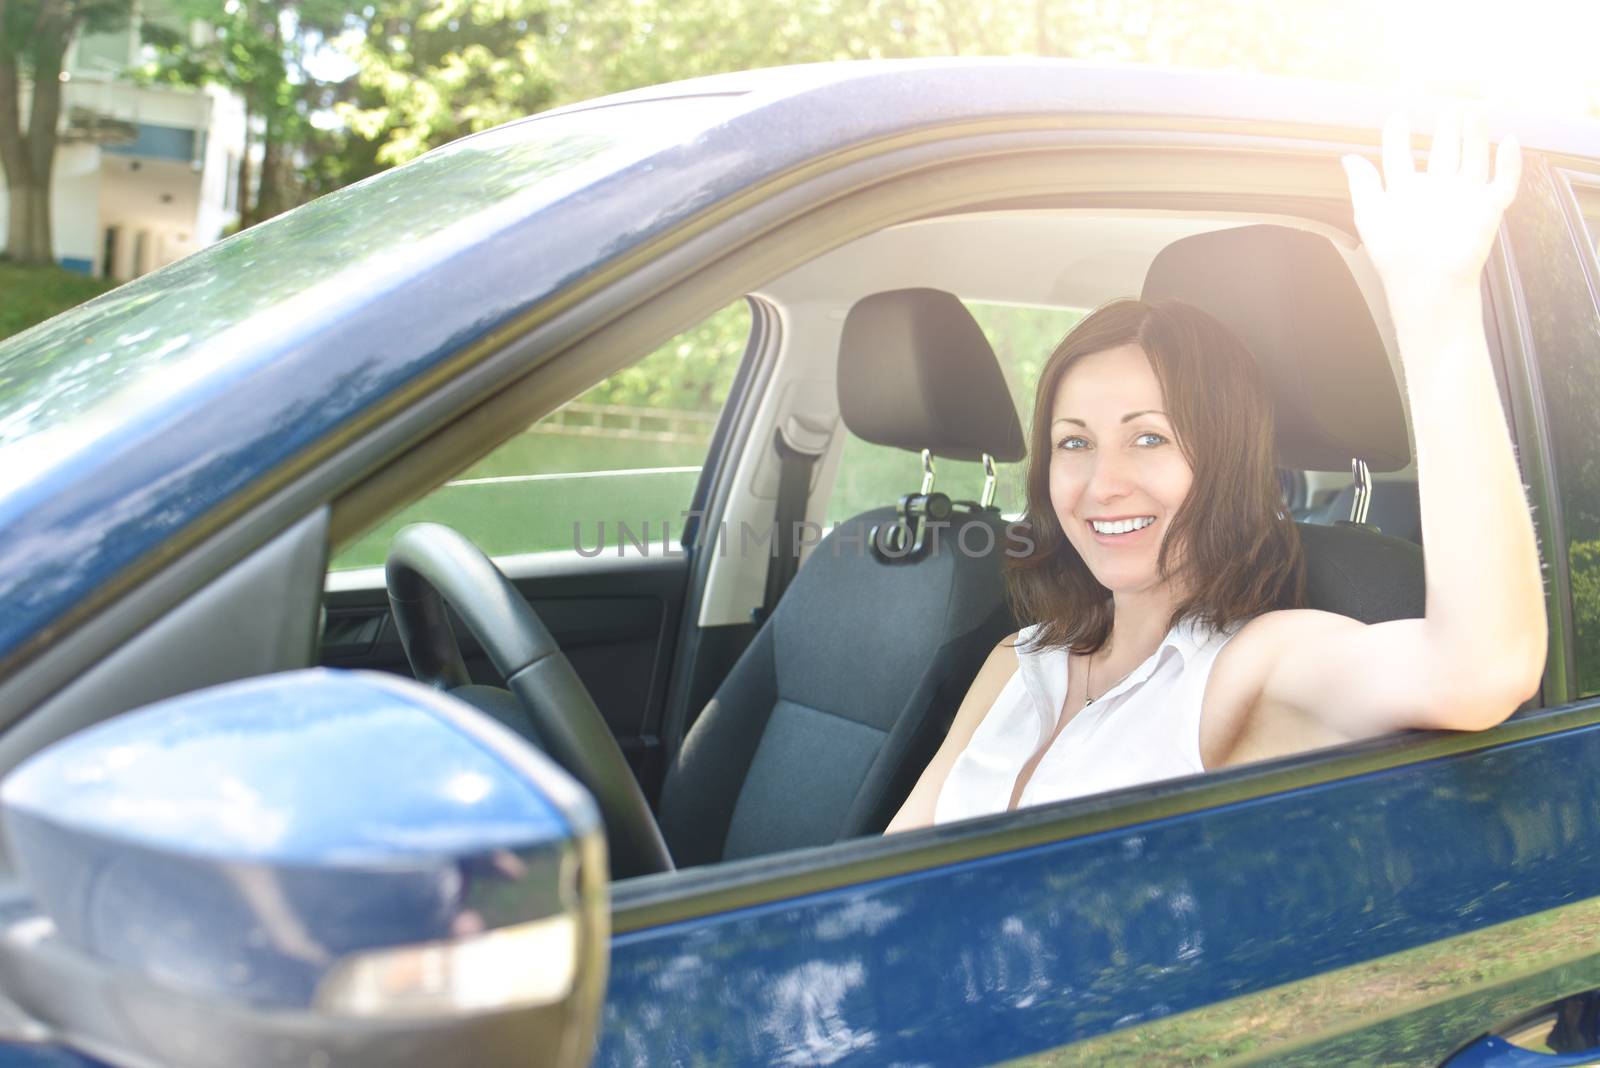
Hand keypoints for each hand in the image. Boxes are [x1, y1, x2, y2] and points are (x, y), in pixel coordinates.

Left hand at [1341, 110, 1520, 328]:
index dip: (1398, 137)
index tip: (1398, 117)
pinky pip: (1504, 181)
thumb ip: (1362, 183)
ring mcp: (1463, 199)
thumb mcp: (1371, 214)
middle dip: (1445, 130)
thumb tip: (1348, 157)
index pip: (1401, 157)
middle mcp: (1435, 192)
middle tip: (1447, 106)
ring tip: (1473, 110)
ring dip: (1474, 135)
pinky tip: (1508, 140)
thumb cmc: (1396, 255)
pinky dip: (1509, 162)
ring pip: (1473, 158)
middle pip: (1443, 152)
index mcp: (1405, 193)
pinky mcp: (1488, 209)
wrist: (1428, 282)